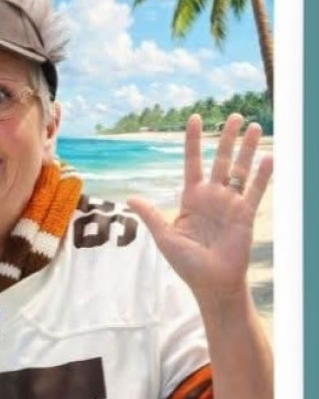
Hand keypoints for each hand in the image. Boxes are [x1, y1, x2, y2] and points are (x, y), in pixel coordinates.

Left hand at [127, 113, 272, 299]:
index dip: (193, 141)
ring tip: (254, 126)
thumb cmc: (187, 262)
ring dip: (248, 149)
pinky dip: (262, 175)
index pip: (193, 162)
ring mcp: (231, 204)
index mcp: (191, 198)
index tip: (194, 119)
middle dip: (227, 138)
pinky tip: (268, 157)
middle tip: (235, 116)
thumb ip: (151, 214)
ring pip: (240, 170)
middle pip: (221, 160)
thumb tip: (130, 197)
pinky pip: (255, 191)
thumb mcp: (165, 236)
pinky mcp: (246, 215)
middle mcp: (213, 197)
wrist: (211, 283)